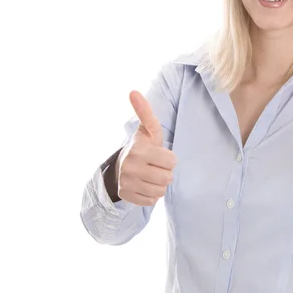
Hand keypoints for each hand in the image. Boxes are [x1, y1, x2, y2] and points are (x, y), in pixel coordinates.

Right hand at [116, 90, 176, 205]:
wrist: (120, 167)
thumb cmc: (142, 146)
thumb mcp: (147, 129)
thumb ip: (145, 112)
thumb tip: (133, 91)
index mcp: (138, 150)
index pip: (171, 161)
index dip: (169, 159)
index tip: (159, 154)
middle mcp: (130, 167)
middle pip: (167, 178)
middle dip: (165, 172)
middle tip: (155, 166)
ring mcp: (127, 183)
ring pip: (160, 191)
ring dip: (159, 184)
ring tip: (150, 175)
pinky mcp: (126, 196)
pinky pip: (151, 201)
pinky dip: (151, 195)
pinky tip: (144, 185)